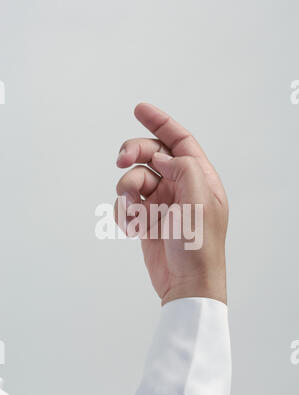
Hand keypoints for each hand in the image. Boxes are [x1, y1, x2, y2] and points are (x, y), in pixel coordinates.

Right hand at [115, 103, 227, 304]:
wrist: (185, 284)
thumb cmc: (199, 247)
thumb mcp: (200, 202)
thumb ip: (184, 169)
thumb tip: (161, 158)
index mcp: (199, 177)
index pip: (179, 140)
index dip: (160, 122)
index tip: (139, 109)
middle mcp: (180, 186)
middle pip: (151, 154)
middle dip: (134, 153)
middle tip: (121, 160)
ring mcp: (162, 203)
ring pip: (134, 178)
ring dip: (127, 188)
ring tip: (135, 209)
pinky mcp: (146, 219)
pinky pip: (127, 204)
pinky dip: (124, 212)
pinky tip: (133, 227)